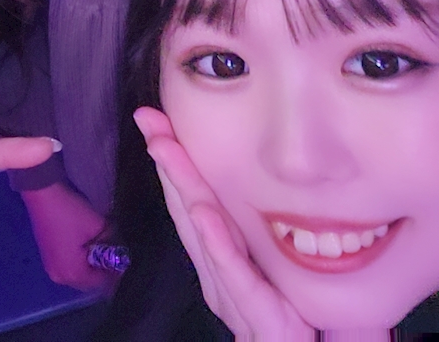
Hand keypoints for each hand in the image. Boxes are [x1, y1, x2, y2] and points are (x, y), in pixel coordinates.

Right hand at [21, 181, 111, 292]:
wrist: (43, 194)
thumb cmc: (70, 213)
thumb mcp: (98, 226)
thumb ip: (112, 242)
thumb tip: (118, 248)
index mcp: (73, 274)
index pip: (102, 282)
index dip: (115, 272)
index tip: (125, 260)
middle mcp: (60, 277)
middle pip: (89, 281)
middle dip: (103, 269)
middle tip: (114, 254)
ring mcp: (51, 267)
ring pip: (78, 273)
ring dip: (91, 264)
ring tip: (102, 248)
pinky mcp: (47, 256)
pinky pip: (69, 265)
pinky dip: (80, 259)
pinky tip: (87, 245)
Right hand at [134, 108, 314, 341]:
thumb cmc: (291, 322)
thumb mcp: (275, 271)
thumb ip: (264, 238)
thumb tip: (261, 181)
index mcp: (220, 258)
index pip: (192, 199)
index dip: (173, 158)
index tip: (154, 118)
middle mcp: (218, 273)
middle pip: (189, 209)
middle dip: (168, 161)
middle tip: (147, 119)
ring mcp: (233, 296)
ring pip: (204, 234)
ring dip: (183, 187)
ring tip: (166, 149)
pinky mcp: (259, 317)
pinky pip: (235, 275)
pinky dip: (216, 243)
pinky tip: (203, 214)